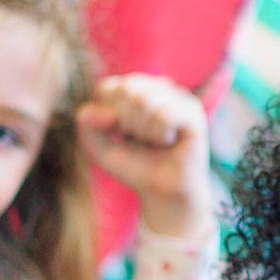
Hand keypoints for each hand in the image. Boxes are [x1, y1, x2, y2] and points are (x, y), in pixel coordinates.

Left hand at [78, 74, 212, 239]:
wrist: (163, 193)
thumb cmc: (134, 166)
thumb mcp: (98, 146)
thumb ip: (87, 124)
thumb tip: (109, 113)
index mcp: (134, 88)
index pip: (108, 88)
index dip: (108, 118)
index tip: (122, 135)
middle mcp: (157, 86)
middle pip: (126, 90)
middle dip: (127, 123)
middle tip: (141, 140)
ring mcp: (177, 96)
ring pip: (145, 101)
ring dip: (144, 132)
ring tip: (156, 143)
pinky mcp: (192, 112)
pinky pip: (165, 116)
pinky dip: (161, 136)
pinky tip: (169, 142)